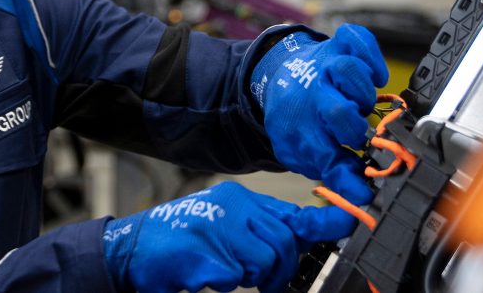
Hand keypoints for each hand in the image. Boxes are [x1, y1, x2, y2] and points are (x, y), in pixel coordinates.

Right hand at [101, 181, 356, 292]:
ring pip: (265, 263)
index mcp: (239, 199)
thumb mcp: (224, 223)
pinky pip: (234, 278)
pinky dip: (222, 283)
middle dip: (277, 271)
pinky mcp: (203, 252)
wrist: (131, 248)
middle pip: (284, 243)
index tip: (351, 221)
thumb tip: (301, 237)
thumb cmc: (181, 239)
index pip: (292, 211)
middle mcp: (231, 207)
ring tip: (224, 272)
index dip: (326, 221)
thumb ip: (260, 227)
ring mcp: (217, 227)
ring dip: (250, 279)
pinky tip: (203, 274)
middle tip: (260, 281)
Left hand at [250, 25, 387, 202]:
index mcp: (301, 124)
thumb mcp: (305, 150)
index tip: (364, 188)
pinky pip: (357, 39)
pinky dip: (370, 53)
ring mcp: (327, 65)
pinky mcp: (340, 44)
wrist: (280, 77)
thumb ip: (331, 171)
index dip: (347, 173)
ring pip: (348, 71)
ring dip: (362, 93)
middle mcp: (314, 92)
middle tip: (357, 136)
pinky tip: (376, 74)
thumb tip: (361, 195)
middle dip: (352, 128)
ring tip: (363, 103)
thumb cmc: (299, 117)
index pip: (324, 153)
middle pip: (336, 109)